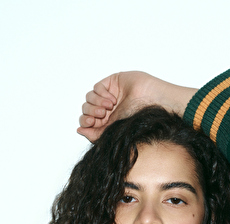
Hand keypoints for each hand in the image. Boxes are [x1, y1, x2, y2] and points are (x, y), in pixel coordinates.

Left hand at [77, 72, 196, 142]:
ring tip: (109, 107)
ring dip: (96, 103)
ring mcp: (109, 95)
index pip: (87, 120)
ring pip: (89, 98)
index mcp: (107, 122)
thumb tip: (79, 130)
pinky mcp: (111, 83)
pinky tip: (112, 99)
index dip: (86, 121)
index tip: (91, 123)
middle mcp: (107, 109)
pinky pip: (96, 88)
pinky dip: (101, 94)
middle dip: (91, 112)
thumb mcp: (112, 131)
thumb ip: (95, 134)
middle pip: (86, 109)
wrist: (150, 104)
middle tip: (102, 115)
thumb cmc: (137, 119)